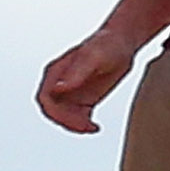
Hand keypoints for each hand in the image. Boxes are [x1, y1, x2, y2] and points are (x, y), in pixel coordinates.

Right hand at [35, 19, 144, 134]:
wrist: (123, 42)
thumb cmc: (108, 44)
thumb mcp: (94, 56)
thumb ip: (76, 72)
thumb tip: (58, 87)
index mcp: (56, 72)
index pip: (45, 97)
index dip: (55, 112)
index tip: (72, 119)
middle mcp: (60, 83)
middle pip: (53, 110)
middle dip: (66, 121)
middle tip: (85, 127)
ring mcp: (72, 92)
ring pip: (64, 116)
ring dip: (75, 125)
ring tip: (92, 128)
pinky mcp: (84, 98)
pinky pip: (78, 116)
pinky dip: (83, 124)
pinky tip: (95, 127)